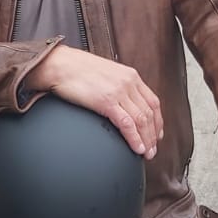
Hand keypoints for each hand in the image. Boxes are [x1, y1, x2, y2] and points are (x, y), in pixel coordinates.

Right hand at [22, 45, 162, 158]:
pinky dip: (134, 138)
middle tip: (152, 150)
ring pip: (141, 120)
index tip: (156, 134)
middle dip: (152, 135)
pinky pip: (127, 124)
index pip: (153, 102)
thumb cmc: (75, 69)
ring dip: (146, 140)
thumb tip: (120, 101)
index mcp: (130, 76)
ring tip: (146, 153)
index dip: (157, 121)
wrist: (60, 64)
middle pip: (150, 113)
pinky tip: (137, 148)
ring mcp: (119, 92)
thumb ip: (117, 86)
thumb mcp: (105, 74)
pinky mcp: (107, 101)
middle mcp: (129, 83)